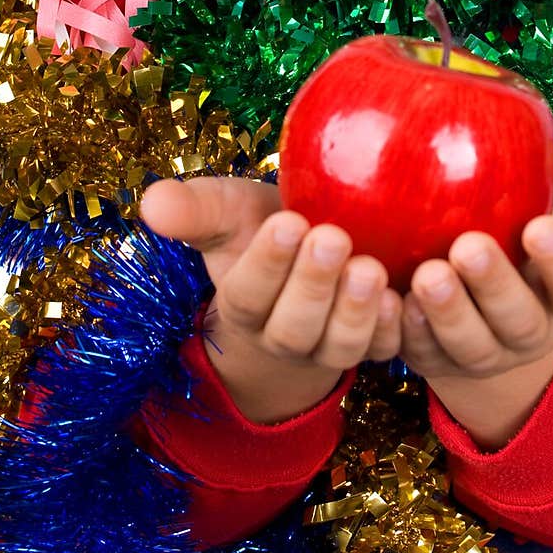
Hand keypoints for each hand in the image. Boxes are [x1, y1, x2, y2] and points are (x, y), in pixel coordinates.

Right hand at [139, 176, 402, 423]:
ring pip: (337, 346)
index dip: (268, 264)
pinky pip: (384, 351)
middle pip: (293, 327)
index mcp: (245, 302)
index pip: (248, 295)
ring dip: (354, 310)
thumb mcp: (227, 212)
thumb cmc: (261, 227)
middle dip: (313, 285)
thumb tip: (151, 201)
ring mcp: (329, 346)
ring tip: (369, 267)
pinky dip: (391, 328)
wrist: (307, 254)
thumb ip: (193, 208)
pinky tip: (400, 297)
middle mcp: (284, 335)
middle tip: (333, 238)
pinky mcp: (374, 344)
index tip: (289, 222)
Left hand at [399, 131, 552, 446]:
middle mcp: (527, 332)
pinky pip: (413, 354)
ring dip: (447, 311)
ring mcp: (478, 354)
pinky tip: (387, 299)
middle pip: (518, 320)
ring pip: (467, 344)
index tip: (538, 227)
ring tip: (426, 274)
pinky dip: (400, 330)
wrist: (476, 308)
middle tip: (468, 247)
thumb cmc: (520, 236)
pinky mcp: (429, 361)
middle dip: (495, 286)